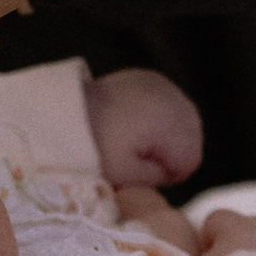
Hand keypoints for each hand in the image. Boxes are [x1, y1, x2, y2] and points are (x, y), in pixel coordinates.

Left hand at [84, 66, 203, 191]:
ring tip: (135, 141)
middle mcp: (172, 98)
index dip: (169, 174)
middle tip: (138, 159)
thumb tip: (171, 171)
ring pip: (185, 121)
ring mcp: (162, 85)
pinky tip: (136, 124)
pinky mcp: (150, 78)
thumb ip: (158, 177)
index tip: (144, 174)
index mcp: (168, 122)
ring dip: (167, 135)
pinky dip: (160, 117)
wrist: (62, 112)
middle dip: (170, 152)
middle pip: (192, 138)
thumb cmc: (91, 146)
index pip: (190, 160)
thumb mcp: (126, 177)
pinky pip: (170, 104)